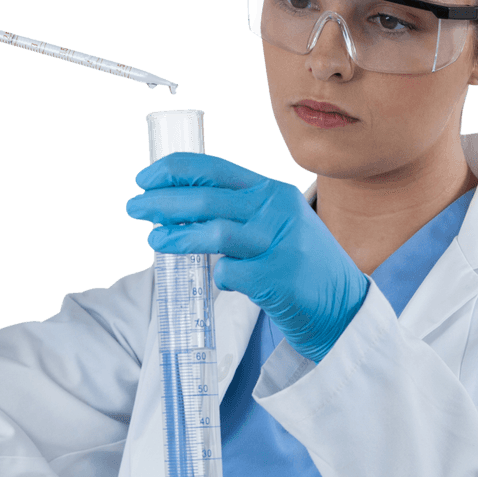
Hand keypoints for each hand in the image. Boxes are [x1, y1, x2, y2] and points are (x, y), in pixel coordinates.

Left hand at [126, 153, 368, 362]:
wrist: (344, 307)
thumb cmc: (301, 266)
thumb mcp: (276, 225)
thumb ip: (238, 213)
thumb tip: (178, 209)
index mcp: (272, 193)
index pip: (215, 169)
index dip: (175, 171)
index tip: (145, 177)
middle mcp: (276, 211)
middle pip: (206, 199)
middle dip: (162, 201)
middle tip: (133, 207)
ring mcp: (279, 243)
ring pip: (214, 233)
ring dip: (177, 237)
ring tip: (155, 242)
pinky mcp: (278, 277)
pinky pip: (230, 274)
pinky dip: (218, 277)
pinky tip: (218, 281)